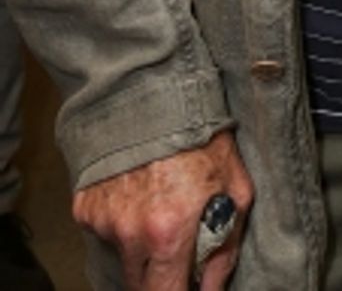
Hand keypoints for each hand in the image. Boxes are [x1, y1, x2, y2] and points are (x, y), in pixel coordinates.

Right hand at [73, 130, 253, 288]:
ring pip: (124, 256)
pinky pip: (105, 229)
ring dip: (141, 246)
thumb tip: (212, 287)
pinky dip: (122, 220)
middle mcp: (131, 233)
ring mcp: (104, 220)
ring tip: (160, 207)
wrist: (157, 91)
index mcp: (169, 234)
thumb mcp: (236, 190)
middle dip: (161, 276)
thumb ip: (226, 248)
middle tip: (178, 248)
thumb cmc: (204, 136)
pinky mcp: (85, 206)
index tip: (189, 284)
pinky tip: (139, 192)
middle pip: (140, 285)